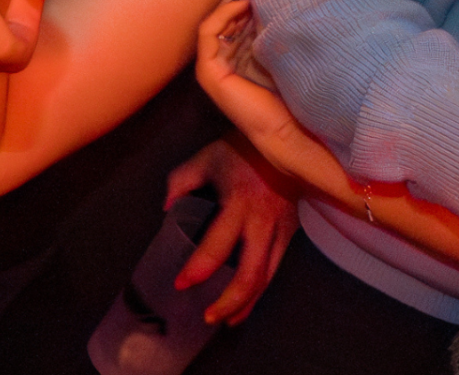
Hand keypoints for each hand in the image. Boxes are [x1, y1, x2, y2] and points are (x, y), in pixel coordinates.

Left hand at [164, 133, 300, 325]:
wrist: (288, 139)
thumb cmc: (242, 148)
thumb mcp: (207, 157)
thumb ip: (181, 180)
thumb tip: (166, 208)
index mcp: (239, 202)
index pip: (217, 245)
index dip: (198, 269)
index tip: (181, 283)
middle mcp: (263, 221)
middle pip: (250, 274)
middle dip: (228, 302)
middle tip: (207, 317)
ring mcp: (282, 229)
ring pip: (267, 278)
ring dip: (246, 304)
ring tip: (226, 320)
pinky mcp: (292, 232)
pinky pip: (276, 268)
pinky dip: (260, 290)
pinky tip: (247, 301)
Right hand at [195, 0, 326, 183]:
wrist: (284, 129)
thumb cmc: (287, 96)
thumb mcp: (276, 56)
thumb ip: (268, 34)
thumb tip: (272, 2)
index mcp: (233, 60)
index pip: (231, 23)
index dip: (244, 4)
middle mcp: (218, 63)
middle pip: (222, 21)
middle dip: (239, 1)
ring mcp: (210, 68)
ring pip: (214, 23)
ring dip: (231, 6)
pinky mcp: (208, 72)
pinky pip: (207, 33)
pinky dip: (223, 15)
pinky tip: (242, 7)